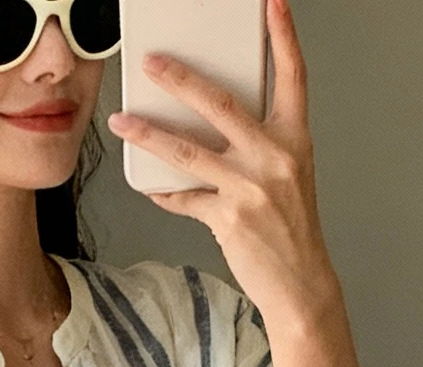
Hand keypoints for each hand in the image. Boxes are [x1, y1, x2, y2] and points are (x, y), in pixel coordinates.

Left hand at [108, 0, 336, 335]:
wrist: (300, 282)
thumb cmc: (291, 228)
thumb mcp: (287, 174)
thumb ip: (257, 144)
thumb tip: (212, 122)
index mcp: (294, 139)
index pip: (292, 75)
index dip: (283, 36)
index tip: (272, 3)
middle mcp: (273, 157)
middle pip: (221, 104)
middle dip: (181, 79)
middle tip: (152, 63)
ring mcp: (250, 187)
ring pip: (188, 150)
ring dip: (149, 134)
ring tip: (123, 122)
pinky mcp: (228, 218)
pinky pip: (184, 197)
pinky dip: (164, 192)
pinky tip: (149, 184)